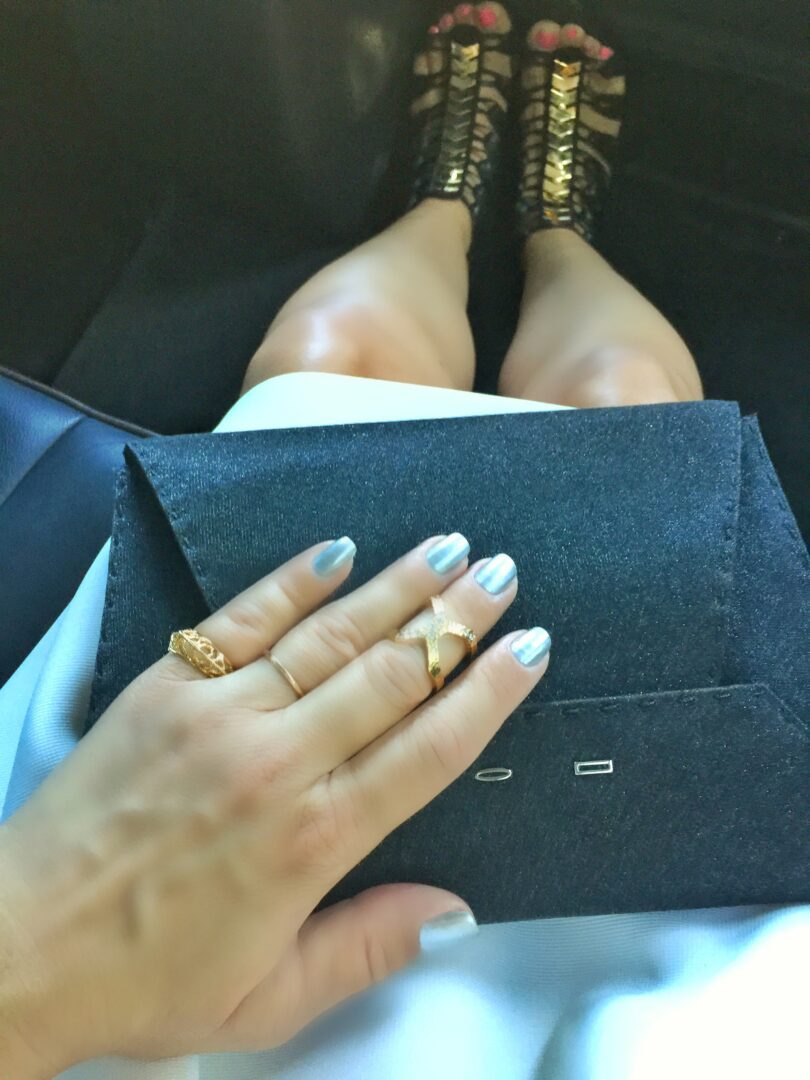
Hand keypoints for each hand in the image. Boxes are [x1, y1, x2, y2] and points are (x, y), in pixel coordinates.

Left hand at [0, 534, 549, 1075]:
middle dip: (458, 619)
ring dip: (396, 586)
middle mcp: (278, 763)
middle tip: (503, 574)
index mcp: (314, 841)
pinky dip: (295, 580)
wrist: (18, 945)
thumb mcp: (269, 1001)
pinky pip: (244, 618)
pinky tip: (338, 549)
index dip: (487, 694)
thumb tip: (455, 913)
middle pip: (391, 675)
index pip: (428, 750)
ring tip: (449, 547)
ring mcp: (220, 714)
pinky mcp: (166, 685)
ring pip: (330, 635)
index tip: (529, 650)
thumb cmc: (144, 979)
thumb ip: (368, 950)